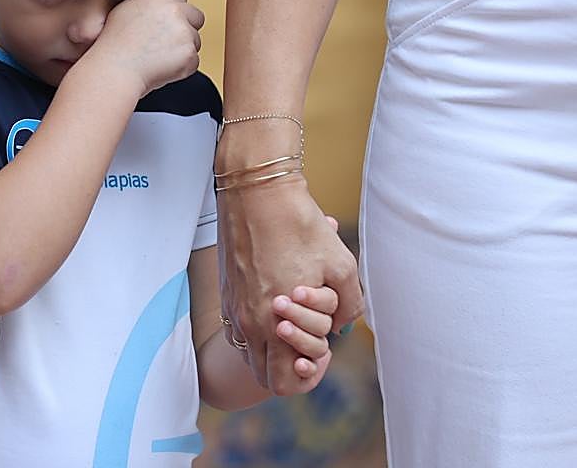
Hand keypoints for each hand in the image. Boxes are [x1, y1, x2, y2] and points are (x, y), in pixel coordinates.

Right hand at [87, 0, 203, 95]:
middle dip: (186, 29)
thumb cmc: (114, 46)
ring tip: (158, 57)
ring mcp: (184, 32)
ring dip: (183, 50)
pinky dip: (182, 68)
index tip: (167, 23)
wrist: (113, 70)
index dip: (175, 12)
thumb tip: (162, 6)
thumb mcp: (125, 10)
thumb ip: (148, 4)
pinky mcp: (189, 53)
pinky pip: (194, 61)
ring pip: (195, 40)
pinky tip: (162, 67)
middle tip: (166, 43)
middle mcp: (174, 10)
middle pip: (196, 17)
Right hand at [218, 170, 362, 395]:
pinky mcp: (227, 292)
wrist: (258, 192)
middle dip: (290, 363)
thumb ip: (349, 306)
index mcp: (275, 324)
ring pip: (251, 352)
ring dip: (273, 344)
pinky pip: (240, 328)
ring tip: (296, 314)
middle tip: (311, 335)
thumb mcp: (342, 266)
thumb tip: (342, 324)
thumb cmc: (301, 227)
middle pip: (264, 374)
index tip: (323, 349)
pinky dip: (260, 325)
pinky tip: (279, 295)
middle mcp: (248, 323)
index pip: (282, 383)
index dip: (307, 374)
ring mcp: (233, 308)